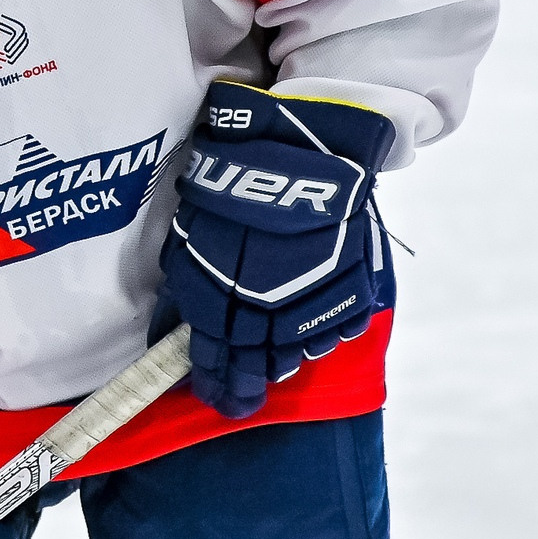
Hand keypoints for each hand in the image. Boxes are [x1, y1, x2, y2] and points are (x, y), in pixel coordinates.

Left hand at [154, 80, 395, 418]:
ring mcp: (313, 297)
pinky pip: (340, 325)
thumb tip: (184, 326)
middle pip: (260, 360)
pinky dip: (326, 332)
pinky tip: (313, 332)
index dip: (218, 382)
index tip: (220, 397)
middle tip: (243, 392)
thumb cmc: (236, 174)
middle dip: (250, 378)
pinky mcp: (353, 283)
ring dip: (287, 357)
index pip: (216, 355)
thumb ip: (191, 279)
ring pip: (301, 348)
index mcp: (219, 291)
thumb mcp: (194, 226)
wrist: (306, 140)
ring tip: (277, 362)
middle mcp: (266, 303)